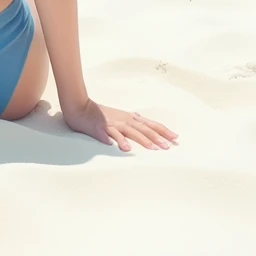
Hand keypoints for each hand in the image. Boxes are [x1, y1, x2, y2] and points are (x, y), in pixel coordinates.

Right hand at [62, 98, 177, 151]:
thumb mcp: (117, 115)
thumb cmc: (98, 113)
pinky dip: (119, 141)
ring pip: (132, 132)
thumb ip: (129, 118)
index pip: (150, 124)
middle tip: (169, 146)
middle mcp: (124, 119)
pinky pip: (112, 135)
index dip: (163, 130)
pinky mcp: (102, 128)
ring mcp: (114, 123)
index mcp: (129, 117)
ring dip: (144, 140)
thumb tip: (142, 119)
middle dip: (158, 137)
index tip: (175, 138)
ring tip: (154, 149)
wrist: (79, 106)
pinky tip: (126, 149)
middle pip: (144, 128)